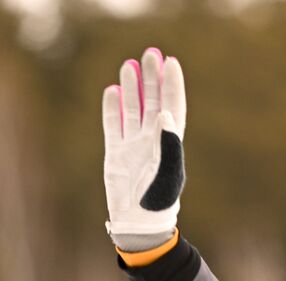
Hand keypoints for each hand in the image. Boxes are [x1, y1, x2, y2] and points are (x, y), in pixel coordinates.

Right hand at [103, 47, 186, 247]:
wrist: (138, 222)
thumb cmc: (157, 200)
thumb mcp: (167, 171)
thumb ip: (167, 143)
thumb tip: (165, 113)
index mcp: (169, 144)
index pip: (173, 107)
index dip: (172, 86)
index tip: (171, 62)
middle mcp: (152, 141)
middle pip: (153, 102)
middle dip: (152, 79)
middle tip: (150, 54)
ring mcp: (133, 146)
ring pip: (133, 110)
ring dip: (133, 88)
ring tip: (130, 65)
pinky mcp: (115, 154)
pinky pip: (114, 125)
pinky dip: (113, 108)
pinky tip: (113, 91)